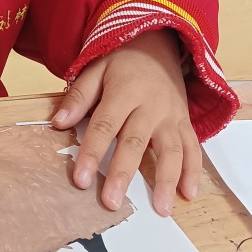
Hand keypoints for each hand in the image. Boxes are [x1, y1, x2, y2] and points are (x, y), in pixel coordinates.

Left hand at [52, 30, 199, 216]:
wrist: (158, 42)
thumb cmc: (122, 60)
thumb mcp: (95, 68)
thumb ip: (79, 97)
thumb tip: (58, 123)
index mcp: (124, 90)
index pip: (105, 125)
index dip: (91, 152)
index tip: (80, 180)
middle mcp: (150, 105)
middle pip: (135, 142)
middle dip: (122, 174)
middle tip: (112, 202)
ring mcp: (171, 114)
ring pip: (171, 149)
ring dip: (166, 179)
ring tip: (160, 209)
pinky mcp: (184, 121)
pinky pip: (193, 147)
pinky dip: (193, 170)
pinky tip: (188, 193)